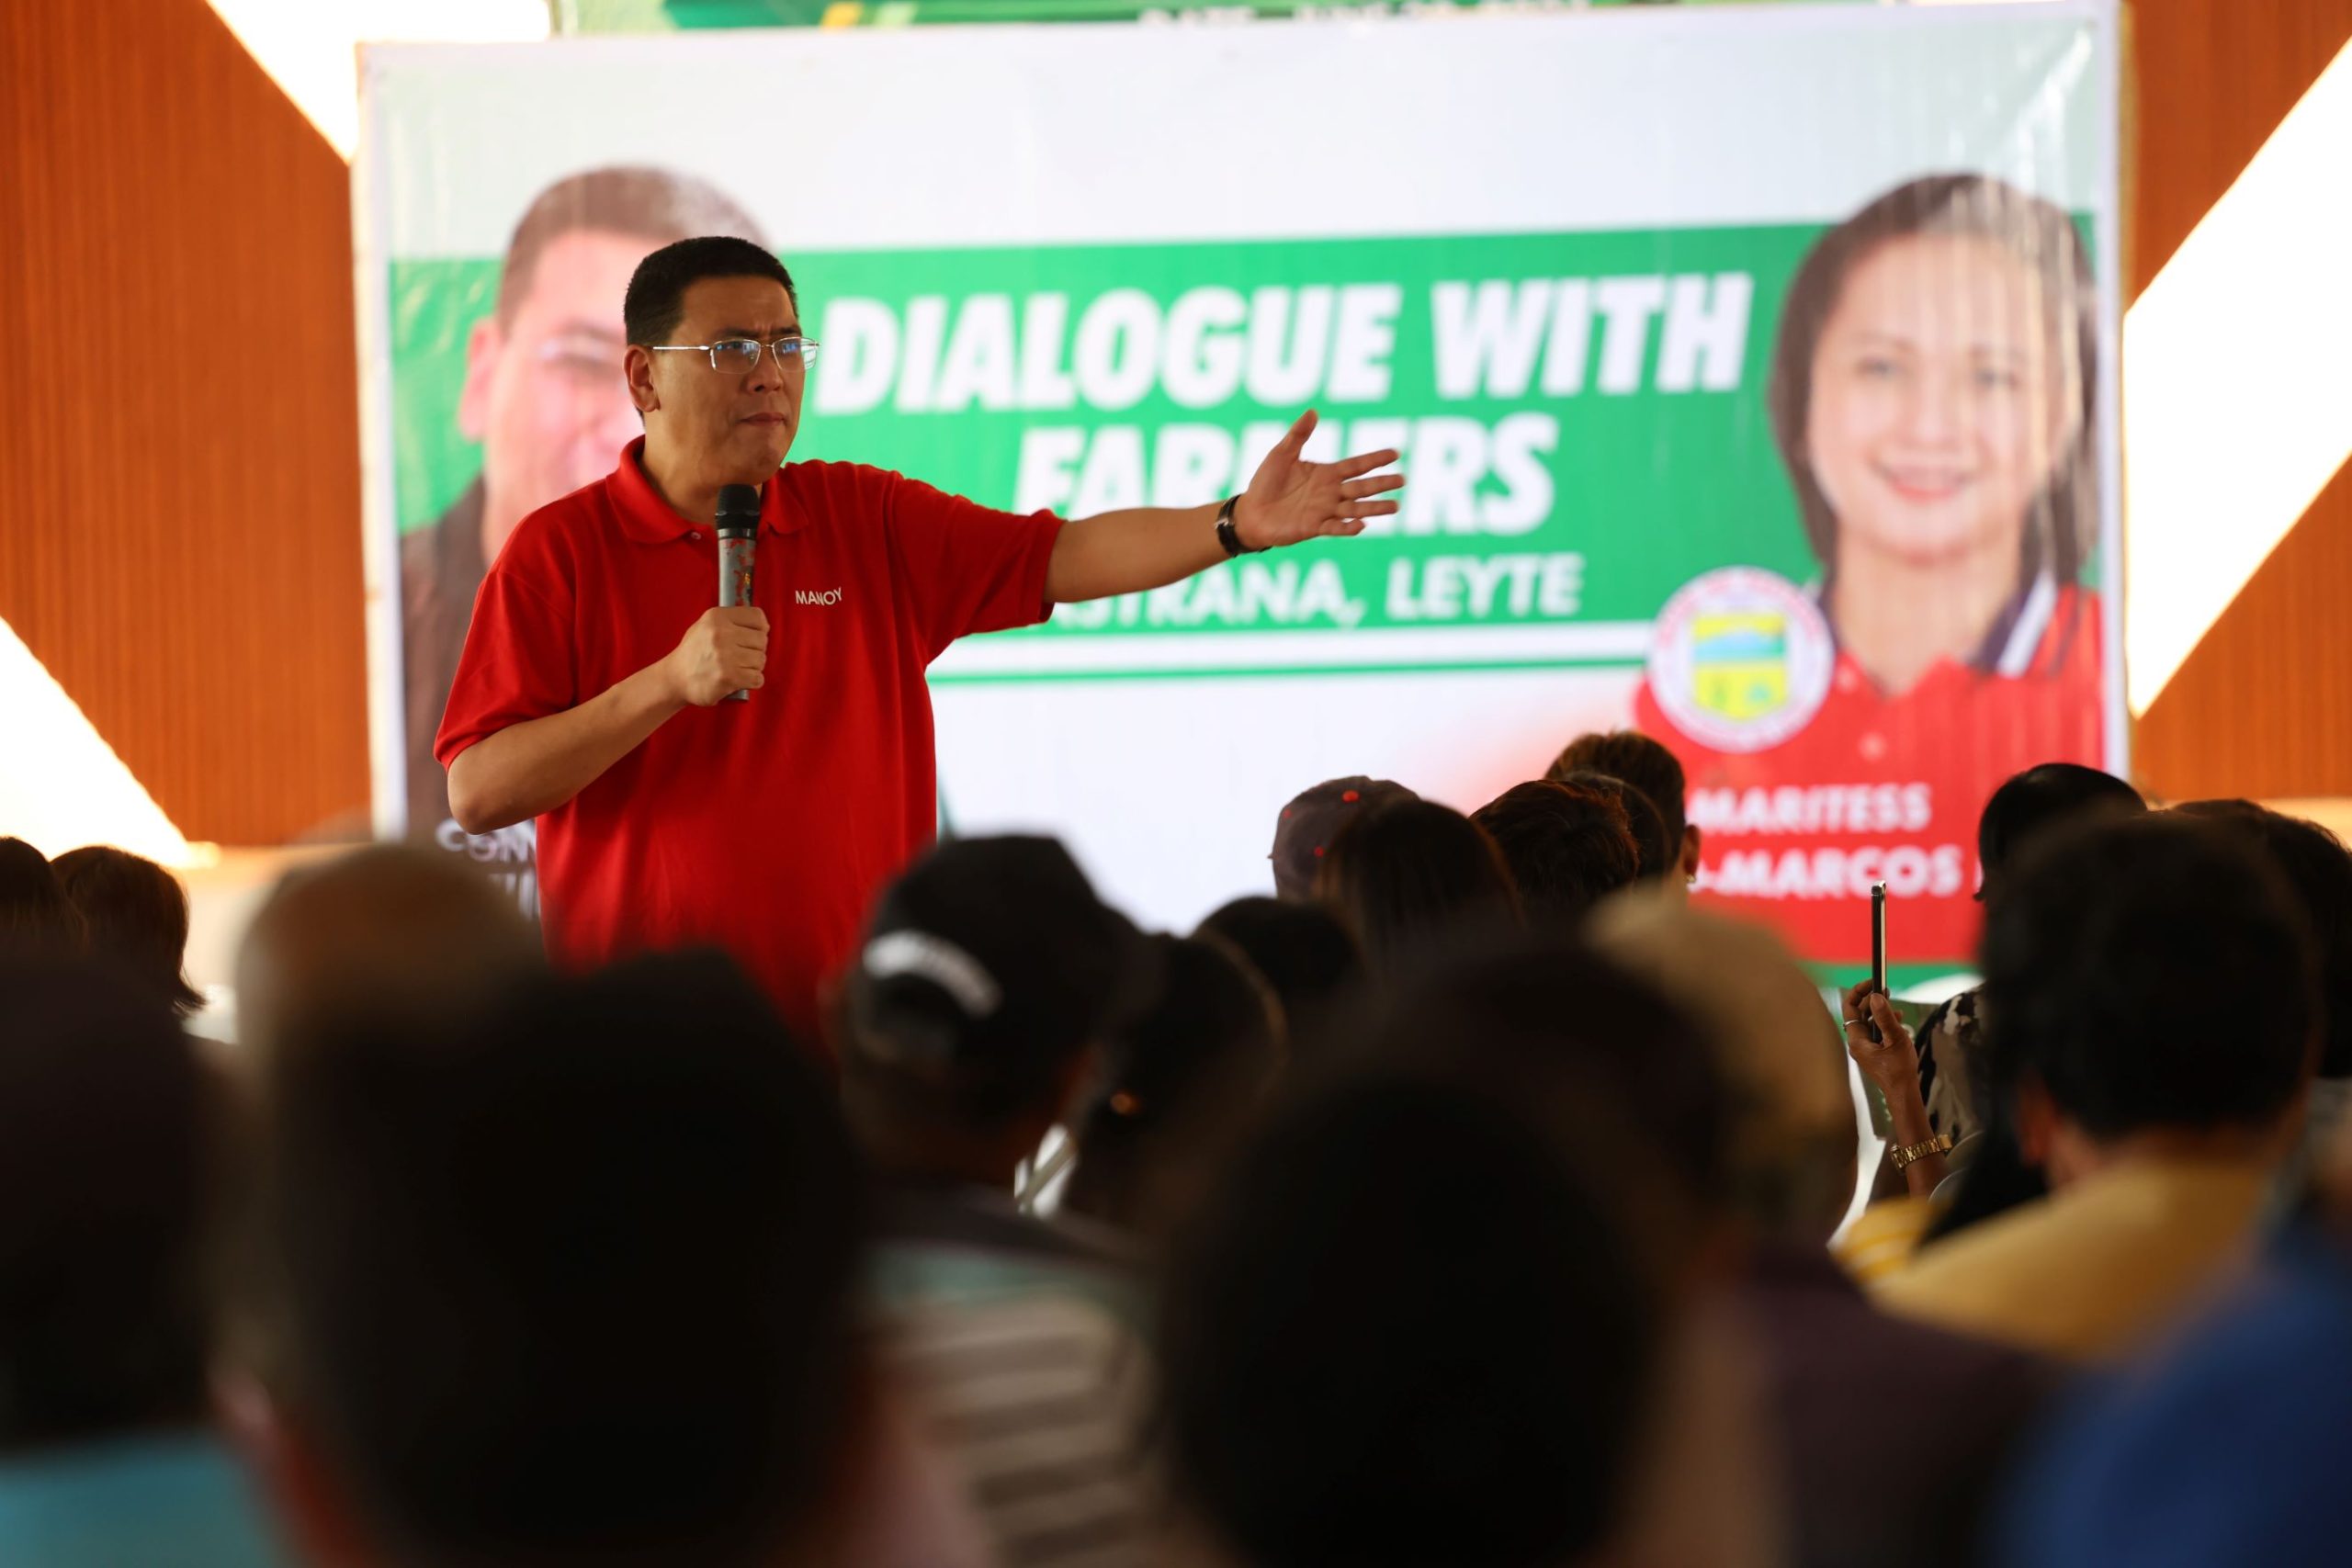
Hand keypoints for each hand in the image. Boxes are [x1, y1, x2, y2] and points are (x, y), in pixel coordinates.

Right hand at [664, 607, 767, 705]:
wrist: (675, 678)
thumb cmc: (694, 652)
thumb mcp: (706, 625)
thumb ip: (732, 621)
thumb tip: (763, 625)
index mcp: (717, 617)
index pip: (757, 617)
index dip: (761, 628)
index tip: (754, 637)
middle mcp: (721, 634)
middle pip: (762, 640)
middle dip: (756, 650)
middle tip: (742, 657)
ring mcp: (725, 656)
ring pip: (761, 660)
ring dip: (753, 667)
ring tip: (738, 668)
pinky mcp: (728, 677)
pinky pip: (758, 678)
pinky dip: (752, 681)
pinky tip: (740, 679)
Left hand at [1233, 409, 1404, 548]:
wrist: (1251, 512)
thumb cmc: (1265, 482)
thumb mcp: (1281, 454)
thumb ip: (1298, 435)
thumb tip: (1313, 411)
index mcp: (1326, 474)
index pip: (1357, 466)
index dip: (1375, 460)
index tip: (1395, 453)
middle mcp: (1330, 493)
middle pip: (1362, 487)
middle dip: (1382, 483)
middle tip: (1403, 480)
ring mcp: (1324, 511)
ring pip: (1355, 509)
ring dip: (1375, 508)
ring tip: (1396, 506)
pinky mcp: (1314, 527)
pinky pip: (1335, 527)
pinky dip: (1348, 527)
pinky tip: (1362, 524)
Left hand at [1841, 980, 1918, 1092]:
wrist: (1903, 1092)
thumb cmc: (1899, 1069)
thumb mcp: (1896, 1039)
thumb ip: (1885, 1017)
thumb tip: (1876, 996)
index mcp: (1857, 1039)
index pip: (1850, 1008)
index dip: (1859, 992)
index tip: (1873, 983)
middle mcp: (1857, 1043)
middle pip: (1858, 1014)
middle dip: (1871, 1000)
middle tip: (1885, 990)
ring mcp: (1864, 1048)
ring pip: (1868, 1022)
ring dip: (1879, 1011)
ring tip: (1892, 1003)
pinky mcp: (1873, 1051)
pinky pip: (1875, 1032)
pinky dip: (1883, 1023)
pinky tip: (1897, 1019)